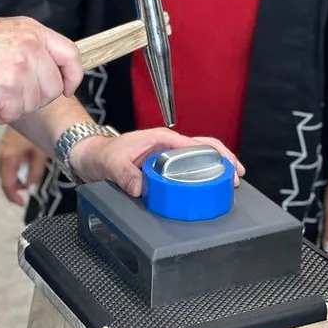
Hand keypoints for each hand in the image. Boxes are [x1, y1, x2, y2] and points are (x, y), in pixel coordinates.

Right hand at [0, 16, 82, 124]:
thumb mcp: (3, 31)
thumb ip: (29, 46)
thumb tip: (46, 67)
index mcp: (32, 30)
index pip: (71, 55)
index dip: (72, 76)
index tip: (66, 88)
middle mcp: (31, 47)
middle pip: (52, 87)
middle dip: (34, 98)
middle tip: (10, 95)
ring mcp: (20, 69)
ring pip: (33, 104)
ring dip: (13, 107)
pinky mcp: (6, 91)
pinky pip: (13, 114)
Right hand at [0, 127, 48, 205]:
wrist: (30, 111)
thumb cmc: (36, 128)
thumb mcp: (39, 154)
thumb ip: (35, 173)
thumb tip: (31, 186)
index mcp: (8, 158)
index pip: (7, 185)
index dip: (13, 197)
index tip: (21, 203)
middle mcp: (1, 154)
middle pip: (4, 179)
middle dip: (14, 187)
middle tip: (26, 191)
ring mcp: (1, 149)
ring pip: (4, 171)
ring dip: (14, 178)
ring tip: (26, 178)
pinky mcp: (4, 145)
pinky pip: (5, 162)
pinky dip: (13, 169)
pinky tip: (23, 166)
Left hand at [69, 128, 244, 197]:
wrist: (90, 157)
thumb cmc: (101, 154)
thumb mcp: (111, 163)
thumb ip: (125, 174)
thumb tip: (139, 187)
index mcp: (160, 139)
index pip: (196, 144)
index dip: (216, 156)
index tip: (229, 169)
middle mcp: (166, 145)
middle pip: (204, 148)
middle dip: (224, 160)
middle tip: (237, 178)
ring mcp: (166, 156)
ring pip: (198, 158)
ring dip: (215, 168)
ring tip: (229, 184)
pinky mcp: (163, 167)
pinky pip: (186, 170)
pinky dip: (201, 176)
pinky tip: (207, 189)